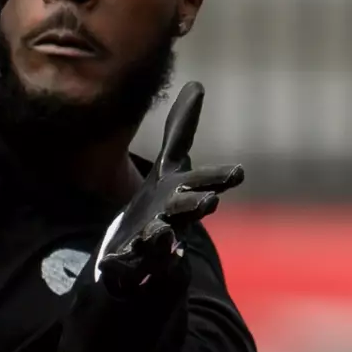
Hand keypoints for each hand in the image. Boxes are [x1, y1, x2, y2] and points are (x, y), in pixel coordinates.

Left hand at [95, 82, 244, 296]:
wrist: (144, 251)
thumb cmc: (165, 204)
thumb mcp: (170, 166)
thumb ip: (182, 130)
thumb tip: (197, 84)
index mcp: (182, 195)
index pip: (203, 183)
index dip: (219, 179)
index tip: (238, 172)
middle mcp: (173, 220)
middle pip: (186, 213)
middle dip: (196, 206)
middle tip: (208, 203)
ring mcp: (153, 245)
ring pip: (160, 243)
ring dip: (162, 240)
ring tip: (161, 235)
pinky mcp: (129, 265)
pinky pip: (126, 268)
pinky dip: (123, 267)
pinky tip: (113, 263)